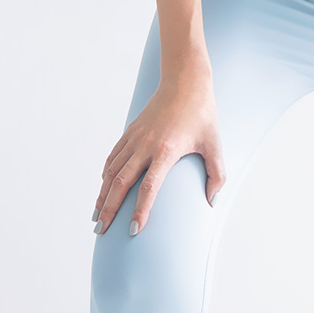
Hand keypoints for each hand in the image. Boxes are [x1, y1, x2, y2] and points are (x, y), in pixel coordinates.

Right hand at [93, 66, 225, 235]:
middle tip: (101, 230)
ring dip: (102, 195)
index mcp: (166, 150)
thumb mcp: (215, 143)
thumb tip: (211, 202)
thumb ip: (216, 174)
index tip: (133, 231)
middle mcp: (145, 145)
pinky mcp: (130, 132)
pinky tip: (103, 189)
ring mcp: (134, 138)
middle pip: (121, 183)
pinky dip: (105, 175)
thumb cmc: (202, 113)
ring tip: (96, 216)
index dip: (140, 211)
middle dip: (109, 209)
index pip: (149, 188)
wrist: (185, 82)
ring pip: (112, 171)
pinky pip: (113, 157)